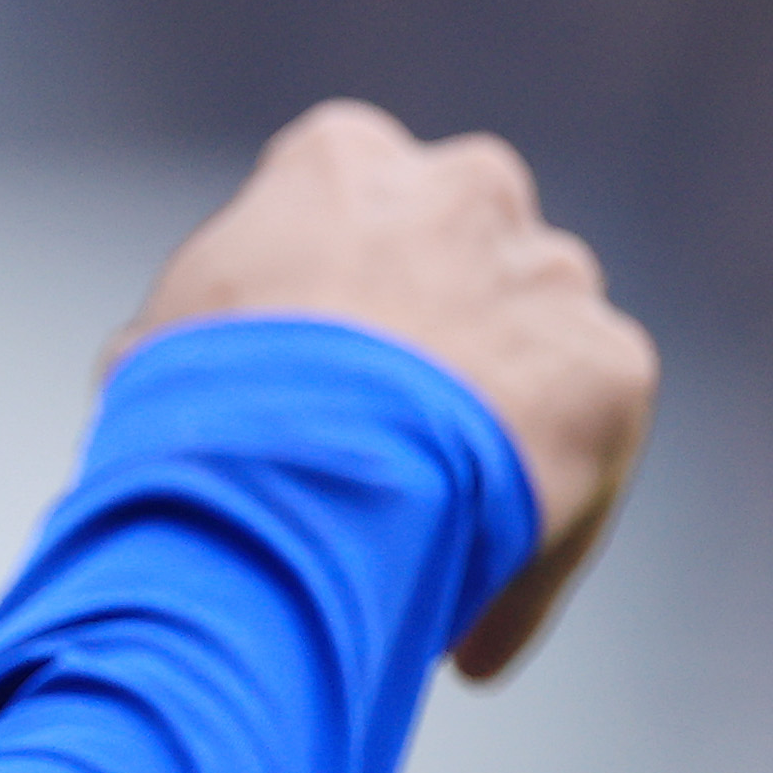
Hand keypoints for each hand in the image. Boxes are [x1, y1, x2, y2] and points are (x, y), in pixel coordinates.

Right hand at [112, 101, 658, 682]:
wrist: (292, 480)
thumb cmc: (199, 410)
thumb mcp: (160, 343)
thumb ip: (217, 326)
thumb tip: (194, 387)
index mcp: (344, 162)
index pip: (356, 196)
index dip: (339, 288)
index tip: (320, 364)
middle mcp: (464, 188)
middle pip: (468, 251)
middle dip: (445, 327)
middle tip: (392, 436)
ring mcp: (550, 275)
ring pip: (544, 338)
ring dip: (508, 413)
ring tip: (441, 527)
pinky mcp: (613, 367)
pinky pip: (589, 443)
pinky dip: (547, 516)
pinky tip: (471, 610)